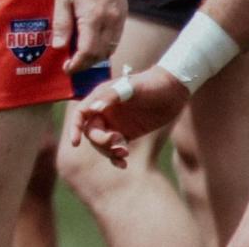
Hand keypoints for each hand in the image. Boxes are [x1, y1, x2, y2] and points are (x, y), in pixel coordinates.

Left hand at [53, 0, 125, 73]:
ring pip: (111, 47)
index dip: (77, 64)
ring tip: (79, 54)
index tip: (66, 69)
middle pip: (101, 54)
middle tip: (71, 64)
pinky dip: (105, 45)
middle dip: (86, 63)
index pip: (88, 52)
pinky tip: (92, 41)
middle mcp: (110, 21)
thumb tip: (59, 47)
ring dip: (96, 56)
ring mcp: (119, 18)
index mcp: (93, 18)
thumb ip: (61, 23)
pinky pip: (116, 37)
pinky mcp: (123, 13)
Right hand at [69, 65, 190, 167]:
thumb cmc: (150, 84)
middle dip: (101, 141)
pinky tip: (123, 164)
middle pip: (91, 132)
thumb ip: (110, 96)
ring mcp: (116, 124)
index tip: (76, 142)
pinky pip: (116, 148)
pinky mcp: (128, 133)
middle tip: (119, 143)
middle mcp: (105, 112)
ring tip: (125, 153)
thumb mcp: (131, 88)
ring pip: (103, 143)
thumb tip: (92, 110)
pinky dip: (117, 158)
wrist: (173, 89)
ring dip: (109, 151)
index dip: (75, 128)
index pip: (81, 115)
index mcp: (100, 99)